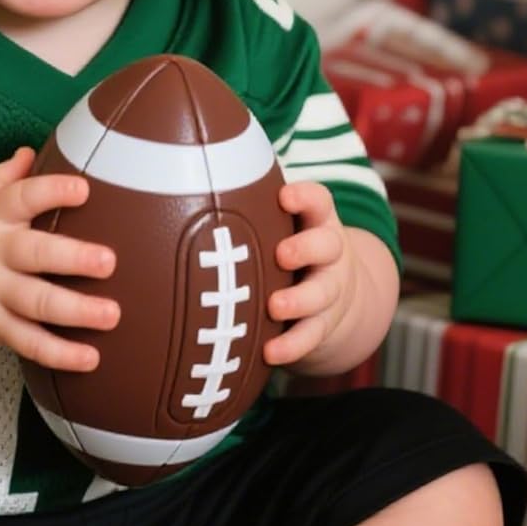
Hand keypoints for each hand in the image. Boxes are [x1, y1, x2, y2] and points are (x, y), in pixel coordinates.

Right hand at [0, 146, 119, 371]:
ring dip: (75, 311)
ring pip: (35, 303)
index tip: (83, 189)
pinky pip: (27, 342)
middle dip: (72, 258)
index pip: (21, 198)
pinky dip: (58, 353)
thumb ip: (4, 176)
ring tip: (112, 314)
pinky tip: (89, 358)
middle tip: (109, 261)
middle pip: (34, 255)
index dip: (51, 192)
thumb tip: (31, 149)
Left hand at [263, 181, 357, 368]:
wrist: (338, 296)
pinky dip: (293, 346)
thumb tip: (188, 172)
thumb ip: (251, 200)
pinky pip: (312, 337)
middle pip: (328, 244)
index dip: (304, 197)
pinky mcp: (325, 326)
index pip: (318, 200)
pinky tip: (270, 353)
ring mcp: (330, 290)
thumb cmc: (290, 244)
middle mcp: (329, 253)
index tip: (283, 197)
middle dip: (306, 248)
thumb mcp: (282, 221)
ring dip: (299, 300)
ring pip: (323, 293)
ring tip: (274, 306)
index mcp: (316, 220)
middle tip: (281, 254)